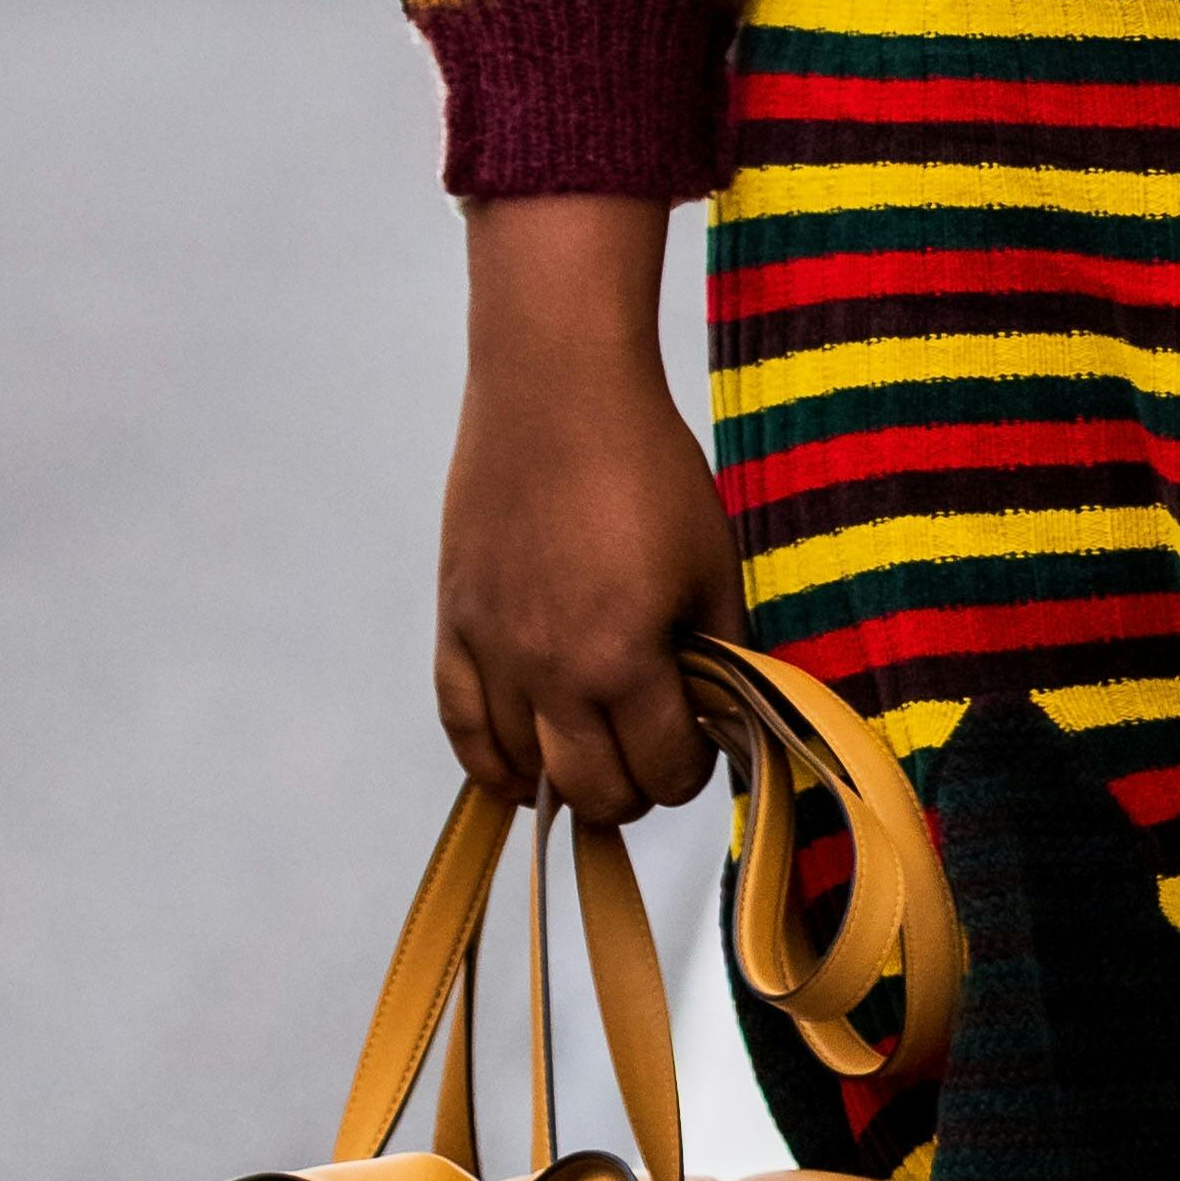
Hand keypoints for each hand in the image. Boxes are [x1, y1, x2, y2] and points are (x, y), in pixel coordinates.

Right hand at [435, 197, 730, 821]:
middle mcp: (548, 670)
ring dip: (567, 778)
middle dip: (635, 788)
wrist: (557, 390)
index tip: (700, 744)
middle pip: (593, 790)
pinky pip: (460, 724)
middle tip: (653, 756)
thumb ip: (722, 650)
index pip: (664, 769)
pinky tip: (519, 771)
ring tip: (597, 755)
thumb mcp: (712, 563)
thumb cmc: (646, 467)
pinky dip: (490, 762)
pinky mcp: (454, 623)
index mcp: (623, 657)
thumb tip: (725, 713)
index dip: (693, 769)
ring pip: (523, 771)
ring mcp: (492, 650)